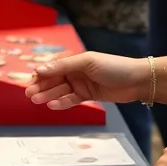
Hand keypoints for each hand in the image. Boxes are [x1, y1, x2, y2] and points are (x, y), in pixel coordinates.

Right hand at [25, 52, 149, 108]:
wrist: (137, 81)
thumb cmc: (113, 67)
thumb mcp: (87, 63)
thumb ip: (63, 66)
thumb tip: (40, 68)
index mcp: (74, 60)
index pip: (53, 67)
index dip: (41, 74)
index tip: (30, 81)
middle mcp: (75, 71)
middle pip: (54, 80)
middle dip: (41, 86)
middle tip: (29, 94)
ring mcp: (81, 84)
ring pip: (60, 90)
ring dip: (48, 95)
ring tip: (37, 101)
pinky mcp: (88, 95)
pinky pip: (71, 99)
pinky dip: (62, 102)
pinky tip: (53, 105)